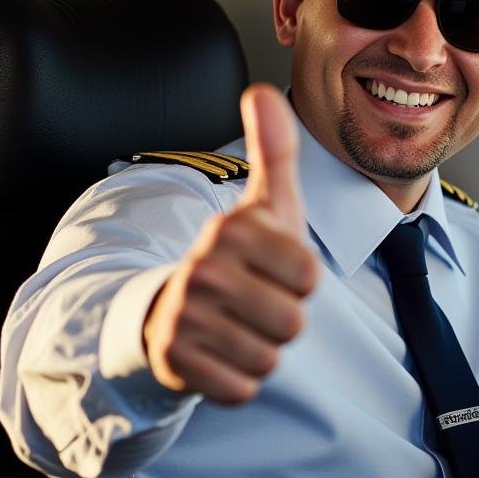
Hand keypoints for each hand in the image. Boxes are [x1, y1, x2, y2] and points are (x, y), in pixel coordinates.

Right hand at [142, 84, 318, 402]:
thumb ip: (273, 150)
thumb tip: (262, 89)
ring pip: (269, 358)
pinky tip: (218, 353)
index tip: (272, 270)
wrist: (169, 308)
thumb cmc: (236, 256)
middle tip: (253, 304)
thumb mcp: (263, 204)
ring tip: (235, 326)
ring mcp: (183, 316)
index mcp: (233, 229)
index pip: (309, 277)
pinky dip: (237, 379)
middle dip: (282, 321)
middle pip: (293, 322)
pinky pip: (241, 388)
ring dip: (261, 350)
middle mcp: (203, 268)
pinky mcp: (174, 361)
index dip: (299, 281)